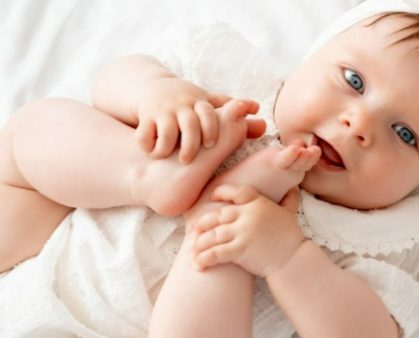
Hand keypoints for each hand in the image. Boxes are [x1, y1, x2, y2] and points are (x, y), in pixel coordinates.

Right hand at [136, 77, 263, 163]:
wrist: (155, 88)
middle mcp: (182, 106)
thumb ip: (235, 116)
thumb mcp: (211, 105)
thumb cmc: (191, 103)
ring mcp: (163, 111)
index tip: (210, 145)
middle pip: (189, 125)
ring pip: (166, 131)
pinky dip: (147, 144)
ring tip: (168, 158)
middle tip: (189, 160)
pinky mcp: (145, 117)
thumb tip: (264, 125)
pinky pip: (145, 133)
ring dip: (168, 147)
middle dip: (190, 143)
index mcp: (200, 104)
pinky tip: (152, 153)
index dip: (211, 129)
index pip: (209, 114)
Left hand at [192, 184, 304, 276]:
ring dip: (200, 244)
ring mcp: (243, 232)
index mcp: (258, 203)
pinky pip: (216, 253)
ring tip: (194, 252)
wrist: (294, 259)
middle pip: (218, 216)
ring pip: (213, 235)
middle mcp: (249, 215)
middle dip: (203, 224)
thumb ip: (289, 201)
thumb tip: (293, 190)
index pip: (236, 192)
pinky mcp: (240, 249)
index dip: (222, 192)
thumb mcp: (290, 214)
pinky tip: (198, 265)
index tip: (213, 196)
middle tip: (195, 231)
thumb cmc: (291, 238)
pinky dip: (204, 259)